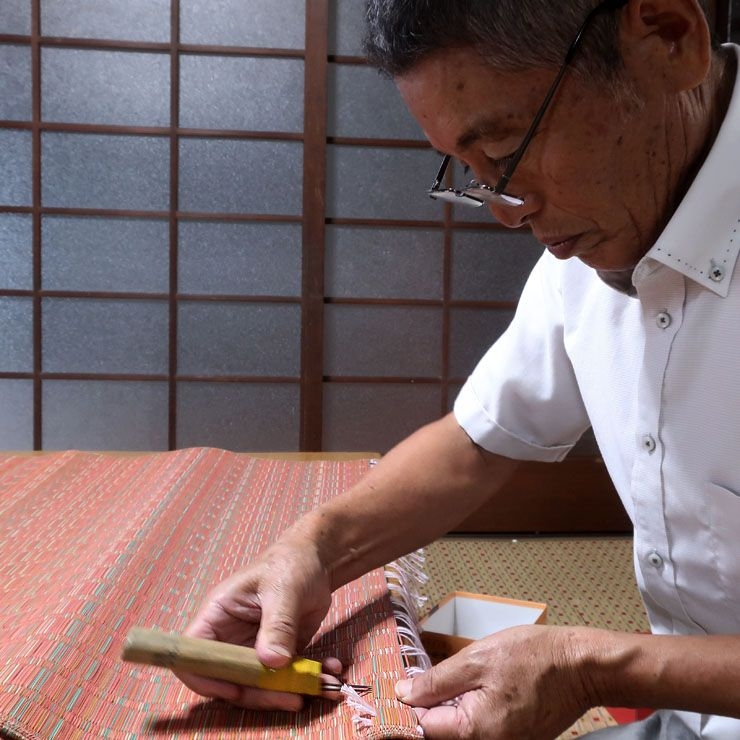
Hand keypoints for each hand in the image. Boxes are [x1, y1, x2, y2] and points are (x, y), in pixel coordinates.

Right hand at [176, 535, 341, 710]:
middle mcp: (230, 637)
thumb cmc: (290, 564)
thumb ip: (278, 625)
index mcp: (217, 615)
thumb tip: (272, 662)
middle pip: (229, 679)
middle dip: (259, 694)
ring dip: (288, 691)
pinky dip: (307, 680)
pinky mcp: (277, 654)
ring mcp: (253, 648)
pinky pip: (285, 678)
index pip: (193, 654)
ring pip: (258, 685)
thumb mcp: (283, 589)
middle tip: (292, 696)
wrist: (318, 560)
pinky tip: (329, 673)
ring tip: (319, 686)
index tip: (237, 688)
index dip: (205, 677)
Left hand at [396, 625, 597, 738]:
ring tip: (462, 678)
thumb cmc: (532, 656)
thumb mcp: (477, 659)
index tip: (404, 683)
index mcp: (475, 731)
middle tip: (434, 675)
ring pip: (462, 729)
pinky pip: (482, 728)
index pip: (424, 726)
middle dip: (432, 703)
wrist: (580, 665)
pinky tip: (480, 686)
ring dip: (452, 705)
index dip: (411, 703)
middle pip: (442, 731)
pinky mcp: (517, 739)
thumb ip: (436, 681)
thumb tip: (403, 694)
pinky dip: (473, 708)